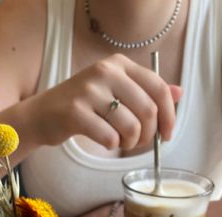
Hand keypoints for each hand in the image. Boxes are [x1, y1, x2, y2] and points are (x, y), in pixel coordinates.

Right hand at [28, 53, 181, 150]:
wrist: (42, 115)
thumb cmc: (83, 106)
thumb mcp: (115, 91)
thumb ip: (145, 91)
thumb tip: (179, 92)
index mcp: (119, 64)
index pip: (158, 88)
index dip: (170, 115)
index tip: (167, 135)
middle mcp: (105, 72)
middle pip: (148, 110)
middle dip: (149, 135)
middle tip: (139, 143)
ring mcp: (89, 91)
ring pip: (131, 127)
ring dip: (131, 143)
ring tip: (121, 143)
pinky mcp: (75, 113)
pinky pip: (109, 137)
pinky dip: (112, 146)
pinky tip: (105, 142)